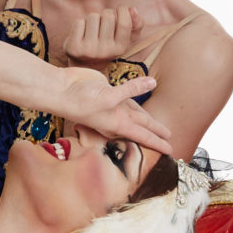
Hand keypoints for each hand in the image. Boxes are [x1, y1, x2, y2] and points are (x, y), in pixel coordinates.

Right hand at [53, 65, 175, 156]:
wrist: (62, 90)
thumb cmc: (82, 101)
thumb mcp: (109, 97)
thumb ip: (132, 90)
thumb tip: (152, 83)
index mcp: (119, 123)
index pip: (144, 135)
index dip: (158, 141)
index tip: (170, 149)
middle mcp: (117, 117)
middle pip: (142, 125)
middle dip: (155, 132)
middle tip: (169, 136)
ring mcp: (113, 104)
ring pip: (135, 113)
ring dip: (145, 118)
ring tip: (156, 124)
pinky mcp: (109, 91)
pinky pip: (127, 95)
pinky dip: (136, 96)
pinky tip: (143, 93)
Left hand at [61, 5, 141, 64]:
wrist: (85, 65)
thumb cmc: (108, 46)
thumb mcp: (125, 38)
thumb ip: (136, 23)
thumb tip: (133, 9)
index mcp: (120, 49)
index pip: (124, 22)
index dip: (122, 11)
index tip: (119, 11)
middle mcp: (105, 51)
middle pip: (108, 15)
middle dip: (106, 14)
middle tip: (103, 23)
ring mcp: (88, 50)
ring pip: (93, 16)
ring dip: (92, 19)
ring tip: (93, 30)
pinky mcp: (74, 47)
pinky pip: (79, 22)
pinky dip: (80, 24)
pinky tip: (82, 34)